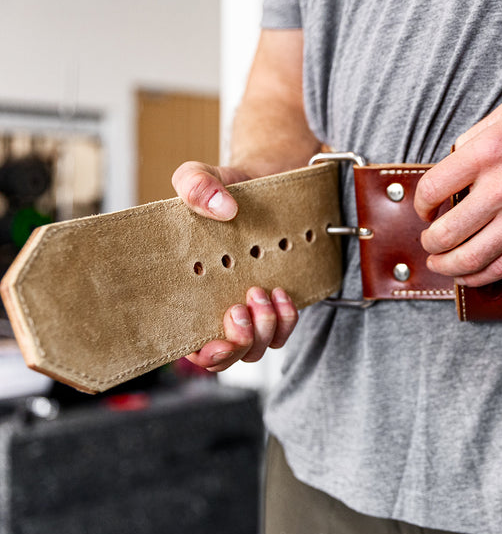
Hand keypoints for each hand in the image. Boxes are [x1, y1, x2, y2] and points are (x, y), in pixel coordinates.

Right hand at [172, 161, 299, 370]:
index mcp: (186, 292)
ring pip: (255, 350)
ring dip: (261, 331)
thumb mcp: (201, 176)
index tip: (211, 339)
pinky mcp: (275, 304)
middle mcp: (215, 307)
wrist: (268, 183)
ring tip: (260, 292)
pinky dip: (285, 320)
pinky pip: (282, 332)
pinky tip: (281, 293)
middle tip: (239, 310)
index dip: (198, 353)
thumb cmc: (226, 188)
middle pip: (222, 357)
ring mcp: (248, 309)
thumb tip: (222, 209)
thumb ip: (197, 185)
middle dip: (234, 345)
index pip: (183, 343)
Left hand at [413, 91, 501, 286]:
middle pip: (445, 232)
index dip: (420, 204)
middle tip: (429, 241)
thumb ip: (475, 140)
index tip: (424, 208)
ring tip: (442, 263)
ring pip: (469, 258)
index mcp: (487, 150)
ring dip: (447, 266)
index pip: (432, 189)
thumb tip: (451, 164)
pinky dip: (478, 276)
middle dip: (430, 242)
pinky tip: (469, 274)